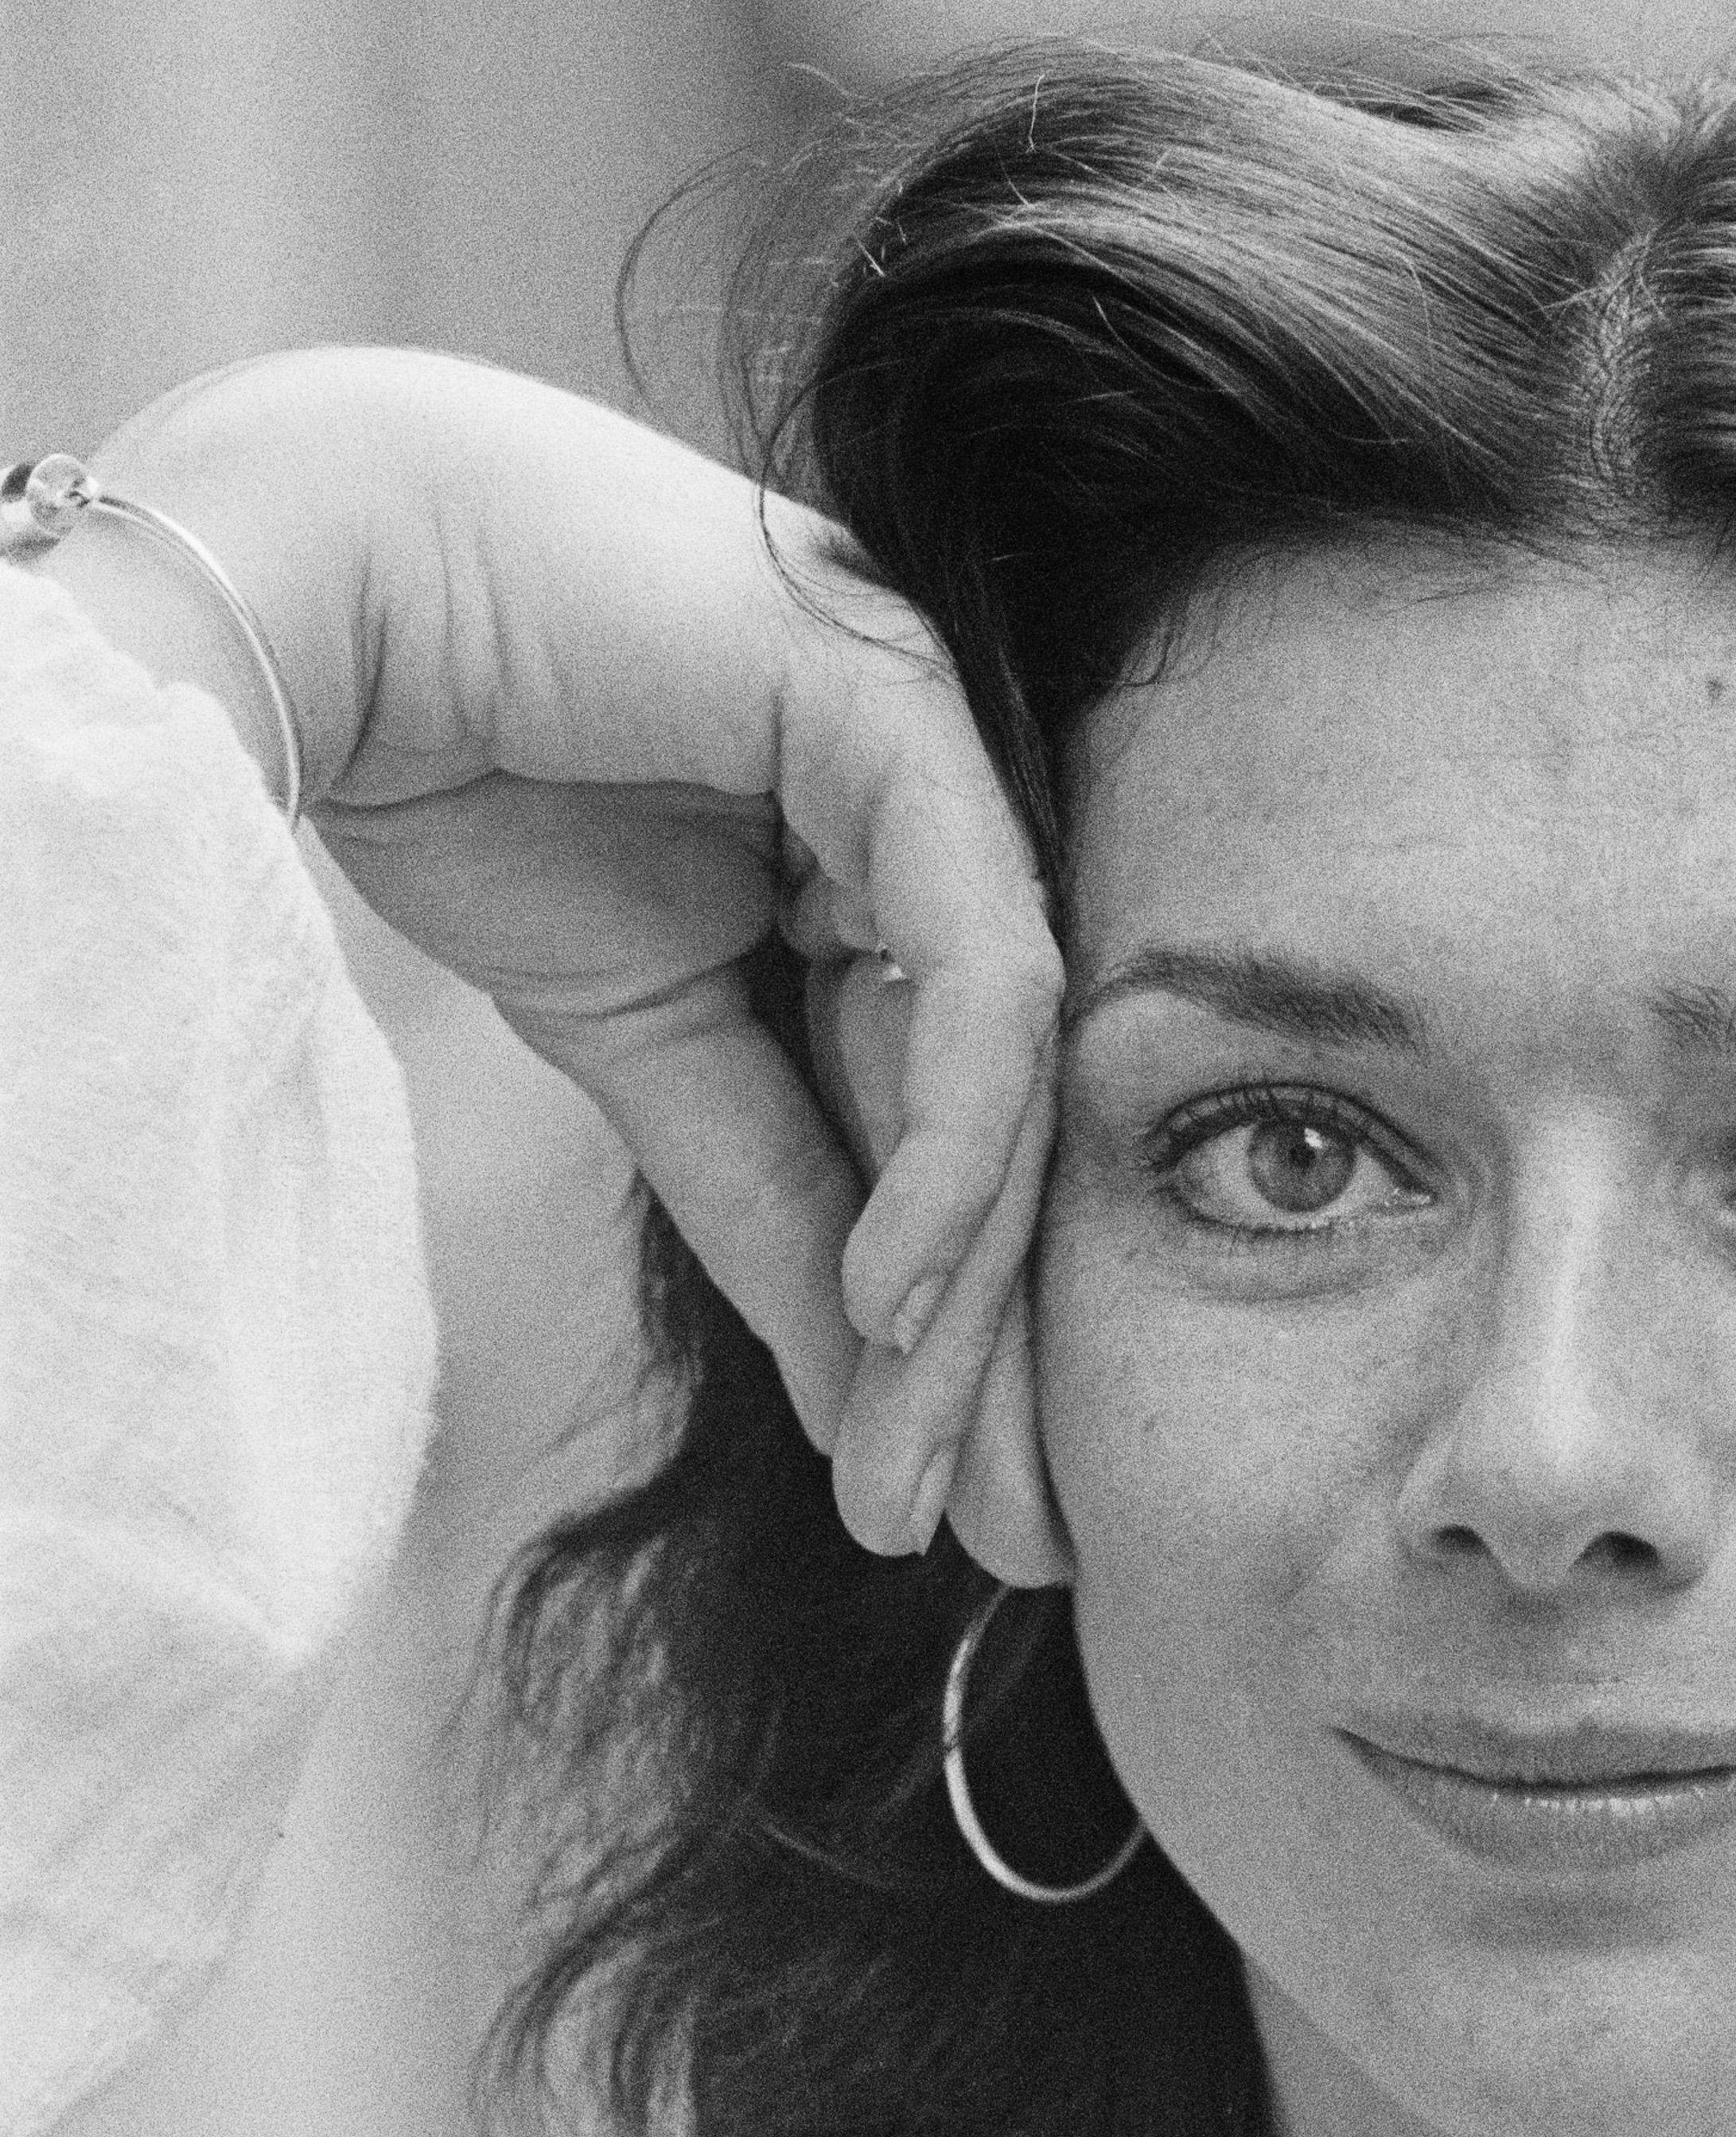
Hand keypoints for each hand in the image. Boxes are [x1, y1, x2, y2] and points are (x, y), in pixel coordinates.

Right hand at [68, 349, 1059, 1550]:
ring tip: (934, 1467)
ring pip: (1011, 1077)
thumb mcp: (648, 1051)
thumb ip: (774, 1206)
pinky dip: (950, 1149)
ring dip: (970, 1291)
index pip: (954, 1135)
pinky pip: (979, 980)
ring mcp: (943, 756)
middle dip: (998, 1352)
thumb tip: (868, 1407)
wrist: (321, 595)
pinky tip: (895, 1292)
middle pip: (1006, 1126)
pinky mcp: (906, 715)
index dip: (957, 1337)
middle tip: (1014, 1541)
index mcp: (893, 877)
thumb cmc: (461, 772)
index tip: (948, 1516)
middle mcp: (947, 819)